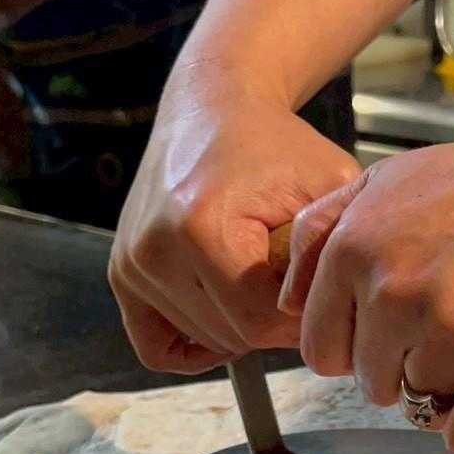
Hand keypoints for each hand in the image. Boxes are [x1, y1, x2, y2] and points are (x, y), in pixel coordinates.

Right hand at [109, 59, 360, 374]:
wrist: (214, 107)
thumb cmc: (275, 146)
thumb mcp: (327, 188)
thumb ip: (332, 256)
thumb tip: (324, 321)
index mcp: (200, 228)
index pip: (259, 322)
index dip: (297, 316)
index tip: (312, 288)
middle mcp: (154, 249)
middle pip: (231, 335)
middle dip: (270, 318)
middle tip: (286, 277)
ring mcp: (131, 264)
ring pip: (204, 339)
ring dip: (238, 323)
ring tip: (255, 276)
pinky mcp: (121, 272)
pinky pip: (155, 345)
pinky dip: (192, 345)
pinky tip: (223, 316)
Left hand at [280, 112, 453, 453]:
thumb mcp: (390, 181)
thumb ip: (326, 233)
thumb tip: (286, 301)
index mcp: (357, 250)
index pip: (322, 351)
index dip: (359, 350)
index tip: (393, 336)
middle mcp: (395, 289)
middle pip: (374, 384)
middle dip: (410, 367)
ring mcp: (450, 325)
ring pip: (425, 405)